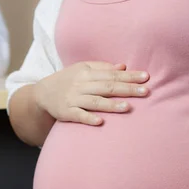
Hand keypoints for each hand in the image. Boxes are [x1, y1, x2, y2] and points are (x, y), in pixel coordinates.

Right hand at [34, 62, 149, 125]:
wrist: (42, 93)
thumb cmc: (67, 80)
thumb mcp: (82, 69)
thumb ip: (102, 68)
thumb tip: (123, 67)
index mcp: (86, 72)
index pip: (111, 74)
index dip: (129, 76)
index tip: (146, 78)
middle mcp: (80, 85)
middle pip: (107, 87)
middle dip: (127, 89)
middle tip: (146, 92)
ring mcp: (73, 99)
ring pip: (95, 101)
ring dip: (111, 105)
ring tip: (128, 107)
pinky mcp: (66, 112)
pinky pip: (78, 115)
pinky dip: (89, 118)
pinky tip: (100, 121)